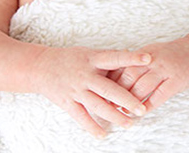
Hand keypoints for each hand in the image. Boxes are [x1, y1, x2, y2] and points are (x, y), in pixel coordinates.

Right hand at [30, 46, 150, 137]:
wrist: (40, 67)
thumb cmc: (71, 59)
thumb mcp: (89, 54)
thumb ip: (109, 60)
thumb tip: (132, 59)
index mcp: (93, 59)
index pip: (115, 58)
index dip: (131, 58)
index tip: (148, 59)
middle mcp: (86, 75)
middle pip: (109, 89)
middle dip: (126, 100)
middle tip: (142, 109)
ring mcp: (76, 90)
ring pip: (98, 106)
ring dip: (114, 116)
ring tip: (129, 124)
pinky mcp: (68, 102)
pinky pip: (81, 117)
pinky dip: (92, 127)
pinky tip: (104, 135)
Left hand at [109, 37, 188, 113]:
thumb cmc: (175, 55)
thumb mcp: (154, 52)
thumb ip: (137, 62)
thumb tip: (115, 74)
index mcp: (145, 53)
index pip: (122, 66)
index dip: (111, 80)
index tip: (101, 91)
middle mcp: (154, 59)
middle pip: (129, 76)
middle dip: (117, 92)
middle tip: (107, 104)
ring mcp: (166, 69)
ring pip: (142, 87)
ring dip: (130, 101)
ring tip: (122, 111)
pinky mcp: (177, 80)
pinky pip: (159, 95)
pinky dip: (148, 105)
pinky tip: (142, 112)